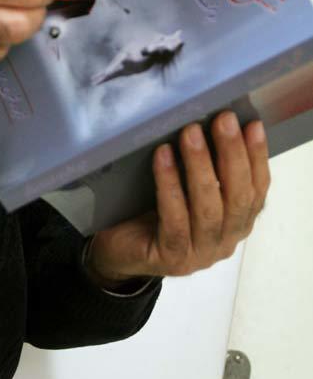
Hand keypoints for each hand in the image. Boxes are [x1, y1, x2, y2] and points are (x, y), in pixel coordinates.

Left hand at [85, 112, 270, 284]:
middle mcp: (224, 241)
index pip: (256, 190)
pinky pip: (174, 219)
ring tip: (191, 132)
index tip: (251, 125)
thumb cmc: (156, 211)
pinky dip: (170, 184)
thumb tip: (213, 121)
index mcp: (236, 224)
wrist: (121, 251)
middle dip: (233, 155)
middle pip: (238, 198)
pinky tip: (163, 156)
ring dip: (201, 166)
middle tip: (223, 120)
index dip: (257, 157)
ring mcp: (199, 254)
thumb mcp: (187, 188)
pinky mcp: (171, 257)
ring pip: (208, 209)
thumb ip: (206, 167)